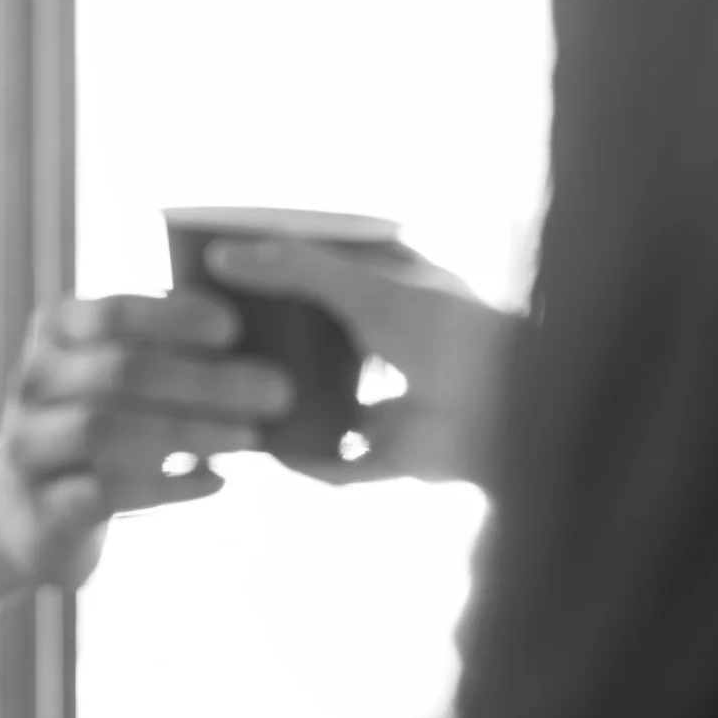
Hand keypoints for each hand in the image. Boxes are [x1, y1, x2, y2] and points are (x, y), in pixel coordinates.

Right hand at [0, 291, 295, 587]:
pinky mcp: (44, 509)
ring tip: (251, 437)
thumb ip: (165, 347)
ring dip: (191, 431)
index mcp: (56, 332)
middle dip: (207, 380)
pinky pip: (110, 492)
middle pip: (122, 372)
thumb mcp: (115, 372)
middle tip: (276, 391)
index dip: (175, 317)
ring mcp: (30, 448)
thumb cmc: (97, 423)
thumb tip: (250, 333)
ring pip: (109, 430)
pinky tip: (218, 481)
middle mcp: (33, 383)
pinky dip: (171, 487)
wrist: (23, 511)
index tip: (234, 329)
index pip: (114, 313)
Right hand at [205, 239, 516, 485]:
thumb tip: (224, 256)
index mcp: (399, 287)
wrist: (506, 414)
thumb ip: (299, 269)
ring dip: (286, 402)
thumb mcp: (367, 288)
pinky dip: (306, 461)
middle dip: (274, 342)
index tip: (221, 276)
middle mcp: (396, 338)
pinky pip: (339, 462)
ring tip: (223, 397)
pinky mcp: (393, 452)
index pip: (326, 272)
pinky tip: (262, 452)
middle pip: (319, 337)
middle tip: (210, 341)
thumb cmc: (451, 334)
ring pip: (326, 400)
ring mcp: (395, 397)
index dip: (279, 273)